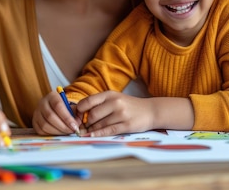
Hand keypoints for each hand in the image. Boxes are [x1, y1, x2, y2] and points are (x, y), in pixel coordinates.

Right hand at [32, 91, 80, 134]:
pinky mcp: (34, 123)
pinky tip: (60, 133)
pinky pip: (41, 131)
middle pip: (50, 116)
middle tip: (72, 131)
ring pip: (45, 125)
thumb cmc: (64, 107)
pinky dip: (51, 134)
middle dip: (63, 126)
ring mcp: (36, 113)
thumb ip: (76, 112)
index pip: (58, 106)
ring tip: (67, 132)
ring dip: (58, 131)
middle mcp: (42, 103)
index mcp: (52, 96)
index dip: (67, 117)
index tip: (75, 125)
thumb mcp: (70, 106)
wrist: (52, 107)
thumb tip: (78, 122)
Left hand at [76, 92, 194, 136]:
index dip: (79, 110)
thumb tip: (80, 112)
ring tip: (90, 131)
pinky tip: (92, 135)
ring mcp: (121, 114)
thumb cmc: (129, 105)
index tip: (77, 116)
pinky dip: (98, 134)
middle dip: (86, 122)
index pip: (88, 101)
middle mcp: (115, 102)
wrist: (150, 111)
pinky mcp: (126, 125)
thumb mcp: (115, 98)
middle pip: (93, 114)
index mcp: (110, 94)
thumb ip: (100, 103)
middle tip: (84, 126)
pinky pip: (108, 131)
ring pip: (100, 124)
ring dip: (92, 130)